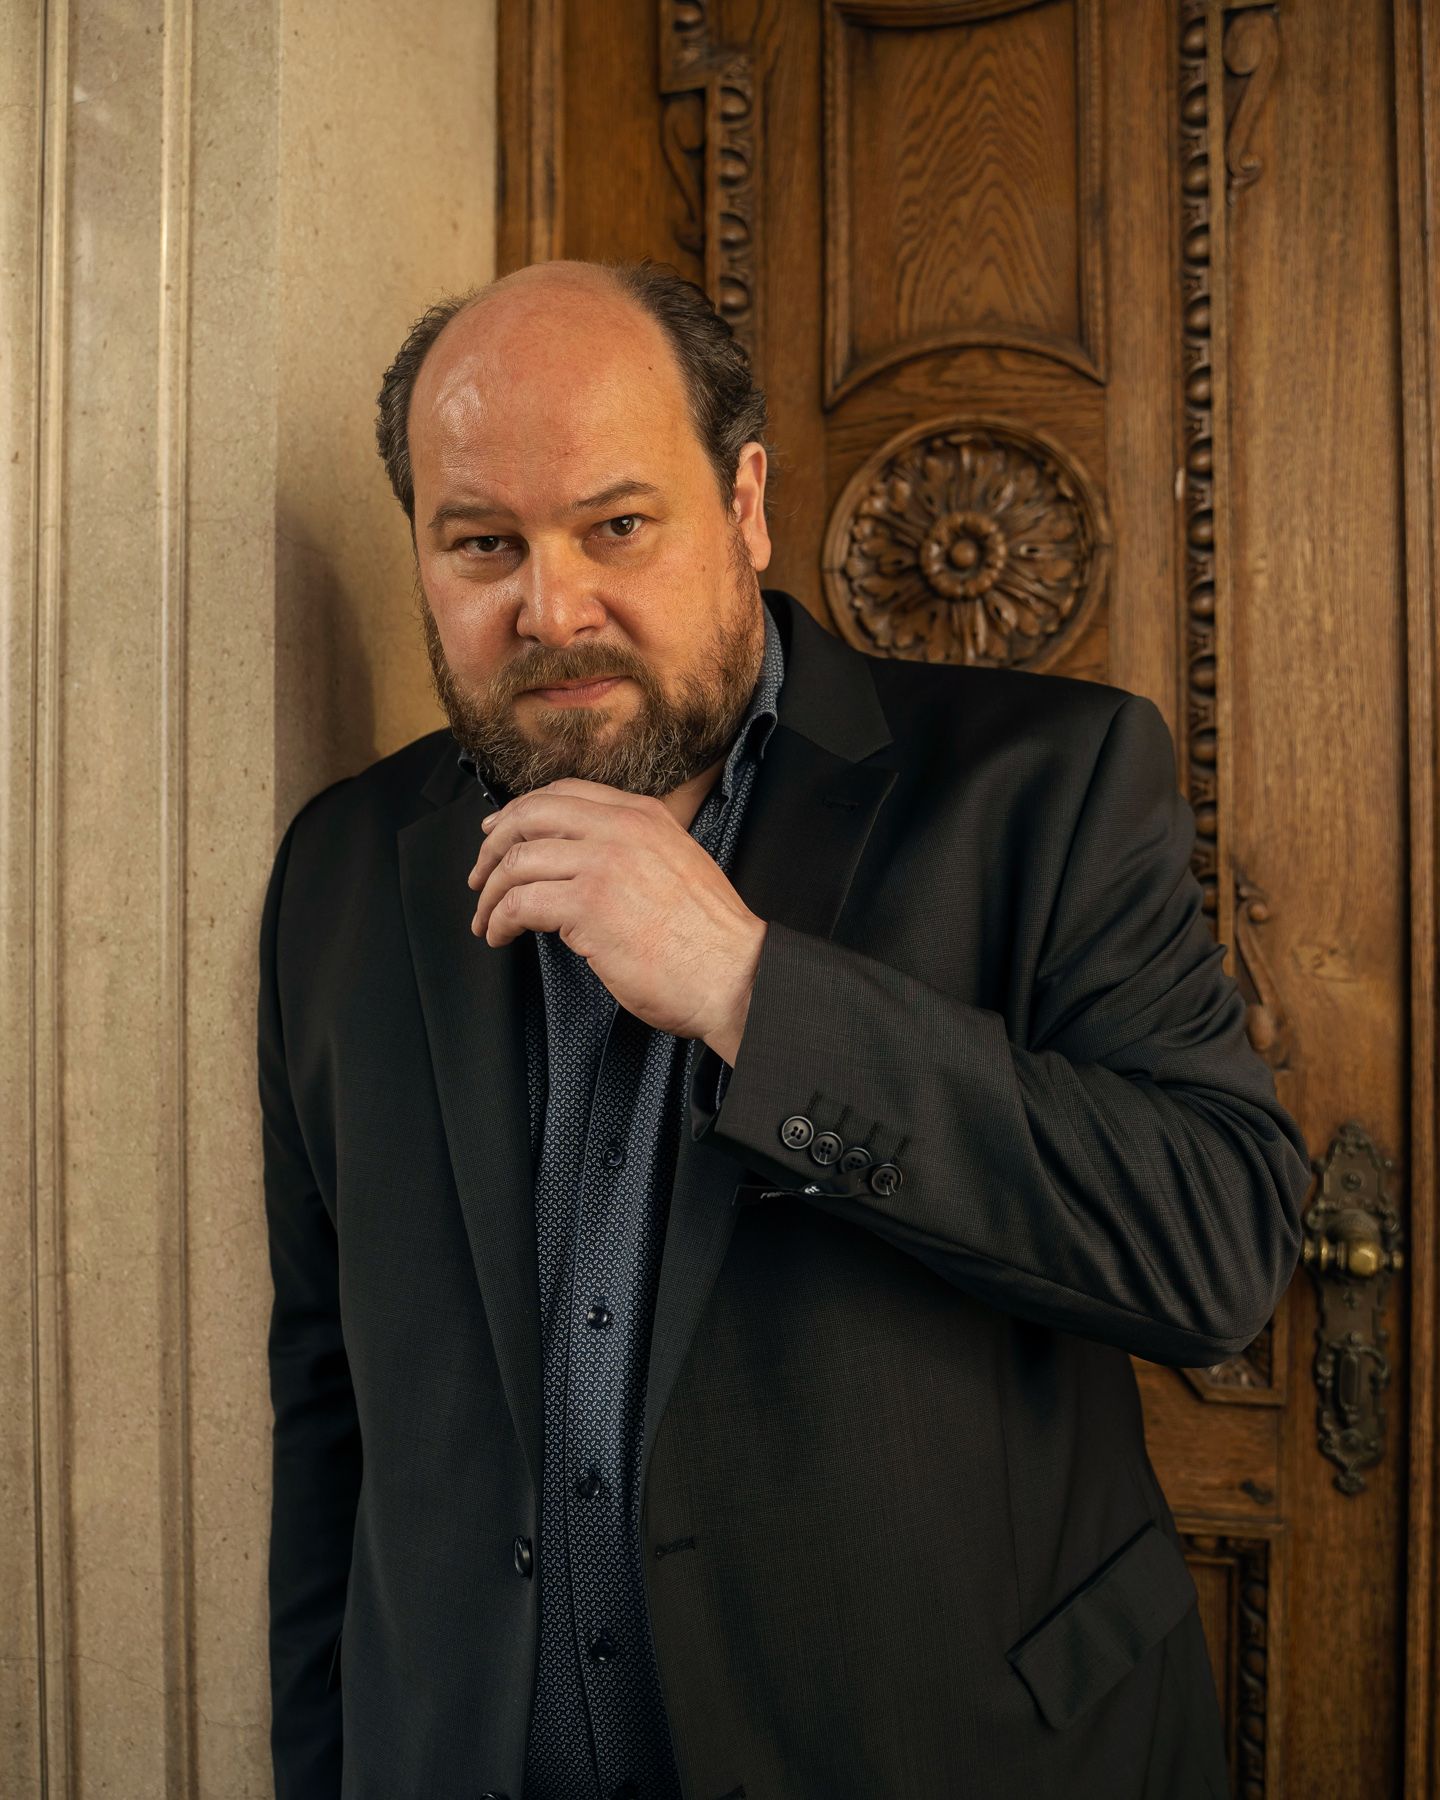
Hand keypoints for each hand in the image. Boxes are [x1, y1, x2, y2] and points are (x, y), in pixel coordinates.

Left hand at [466, 778, 765, 1060]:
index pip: (564, 793)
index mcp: (643, 815)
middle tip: (479, 876)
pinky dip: (499, 920)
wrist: (734, 974)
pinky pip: (520, 903)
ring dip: (490, 893)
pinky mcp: (587, 904)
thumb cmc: (710, 938)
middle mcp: (621, 829)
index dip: (520, 812)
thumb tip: (584, 864)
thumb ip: (635, 851)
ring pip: (517, 861)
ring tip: (486, 919)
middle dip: (492, 847)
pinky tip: (500, 935)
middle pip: (530, 817)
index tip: (499, 834)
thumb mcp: (678, 865)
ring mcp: (603, 863)